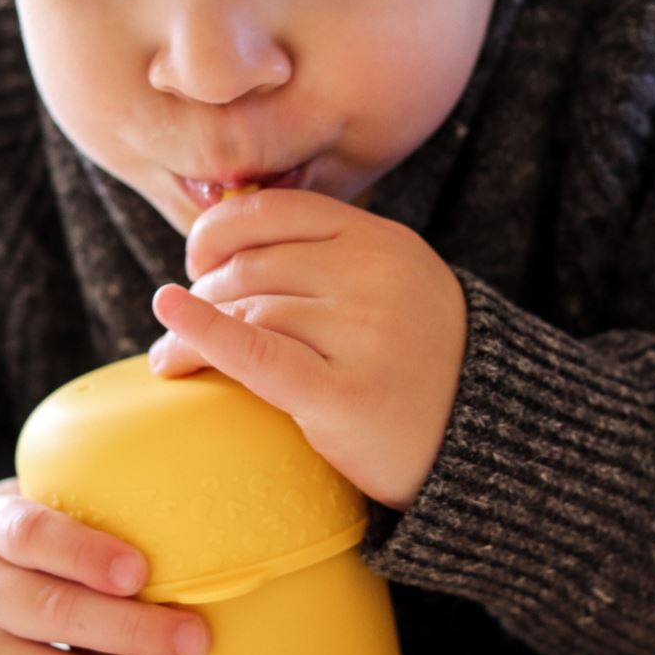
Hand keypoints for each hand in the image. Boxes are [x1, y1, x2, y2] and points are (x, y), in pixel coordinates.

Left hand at [149, 189, 466, 509]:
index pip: (274, 212)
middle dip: (205, 292)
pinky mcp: (343, 395)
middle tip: (186, 325)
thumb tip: (227, 251)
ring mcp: (363, 334)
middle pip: (252, 267)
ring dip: (191, 331)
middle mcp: (374, 277)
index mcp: (383, 242)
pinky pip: (254, 353)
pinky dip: (202, 336)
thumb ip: (331, 258)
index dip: (218, 230)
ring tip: (171, 359)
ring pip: (246, 311)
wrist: (485, 442)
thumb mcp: (396, 286)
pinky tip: (169, 328)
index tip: (196, 260)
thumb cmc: (421, 364)